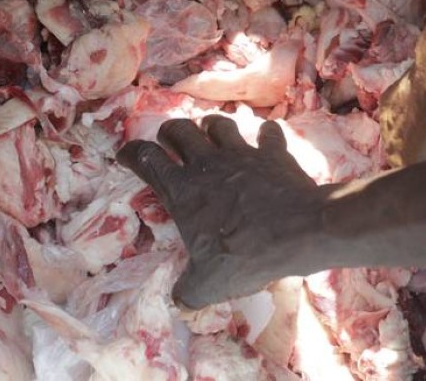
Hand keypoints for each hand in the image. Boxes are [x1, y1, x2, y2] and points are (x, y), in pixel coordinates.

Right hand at [117, 115, 332, 307]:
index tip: (125, 156)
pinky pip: (268, 133)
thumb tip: (179, 301)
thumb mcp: (208, 285)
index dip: (132, 154)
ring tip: (211, 135)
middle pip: (179, 129)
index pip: (148, 159)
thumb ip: (188, 292)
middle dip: (170, 132)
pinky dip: (266, 134)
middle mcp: (209, 164)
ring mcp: (242, 154)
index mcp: (184, 190)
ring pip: (218, 123)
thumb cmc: (246, 255)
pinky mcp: (274, 153)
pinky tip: (266, 140)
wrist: (300, 231)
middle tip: (170, 142)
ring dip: (212, 127)